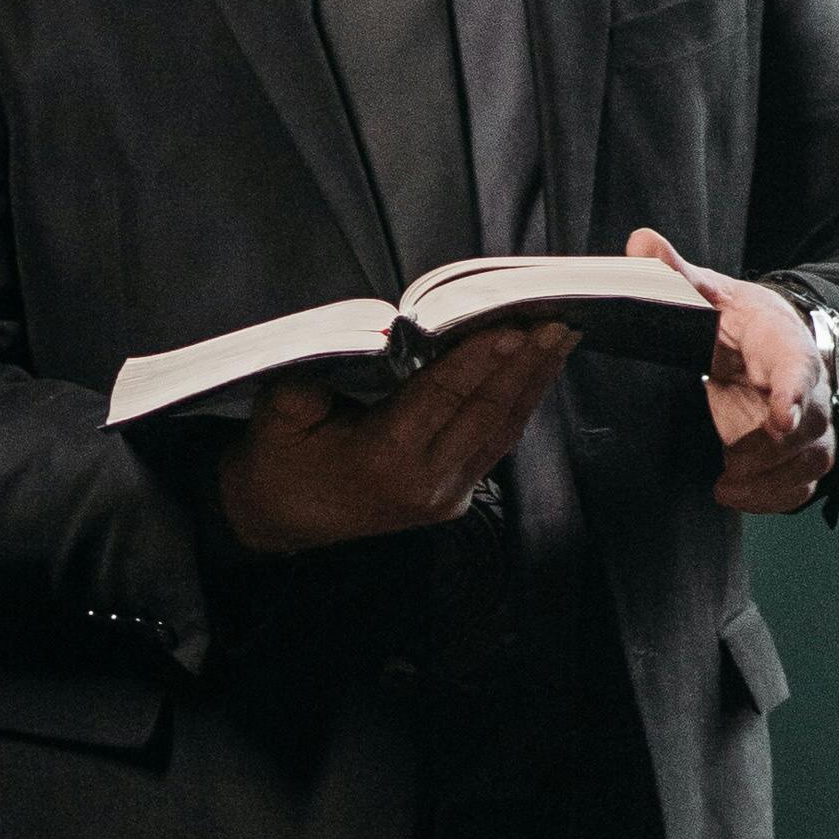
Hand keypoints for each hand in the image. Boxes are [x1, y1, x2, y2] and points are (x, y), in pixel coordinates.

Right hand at [216, 324, 576, 555]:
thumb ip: (324, 370)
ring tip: (561, 339)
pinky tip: (537, 375)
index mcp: (382, 457)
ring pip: (501, 431)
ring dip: (533, 382)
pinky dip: (519, 406)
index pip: (443, 395)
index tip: (515, 324)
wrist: (277, 518)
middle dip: (524, 363)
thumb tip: (374, 334)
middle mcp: (422, 481)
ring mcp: (442, 497)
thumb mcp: (284, 408)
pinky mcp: (452, 502)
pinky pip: (494, 447)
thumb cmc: (279, 457)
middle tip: (556, 320)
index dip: (481, 357)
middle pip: (485, 411)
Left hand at [628, 227, 836, 512]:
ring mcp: (809, 422)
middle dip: (770, 451)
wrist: (773, 343)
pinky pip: (801, 487)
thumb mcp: (709, 294)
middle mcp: (809, 386)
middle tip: (729, 459)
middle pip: (811, 425)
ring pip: (810, 461)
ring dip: (769, 481)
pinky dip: (771, 499)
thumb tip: (640, 241)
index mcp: (784, 344)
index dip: (793, 394)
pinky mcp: (801, 454)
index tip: (780, 420)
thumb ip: (676, 274)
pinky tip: (733, 494)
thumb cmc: (738, 321)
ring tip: (724, 484)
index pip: (798, 368)